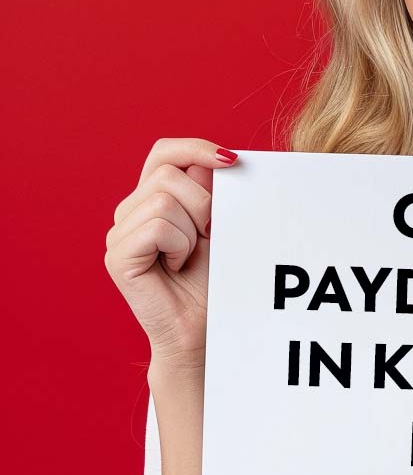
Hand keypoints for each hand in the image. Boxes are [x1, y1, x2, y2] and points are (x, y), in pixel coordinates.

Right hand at [104, 138, 239, 372]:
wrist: (205, 326)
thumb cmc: (214, 276)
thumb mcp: (220, 223)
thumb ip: (211, 189)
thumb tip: (211, 160)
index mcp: (152, 196)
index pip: (165, 152)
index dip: (196, 148)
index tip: (233, 161)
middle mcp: (130, 211)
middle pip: (169, 172)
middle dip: (203, 202)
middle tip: (206, 236)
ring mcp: (119, 233)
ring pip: (165, 199)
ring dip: (193, 230)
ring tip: (188, 256)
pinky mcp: (117, 256)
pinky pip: (158, 227)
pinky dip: (180, 246)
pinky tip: (176, 266)